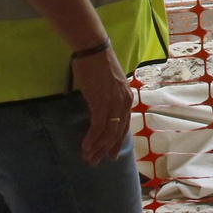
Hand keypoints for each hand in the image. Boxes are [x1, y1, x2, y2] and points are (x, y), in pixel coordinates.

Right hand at [71, 45, 134, 165]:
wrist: (94, 50)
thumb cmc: (98, 65)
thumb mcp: (109, 85)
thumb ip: (108, 99)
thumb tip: (101, 111)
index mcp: (127, 98)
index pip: (124, 126)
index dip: (116, 142)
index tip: (110, 155)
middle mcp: (124, 102)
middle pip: (117, 132)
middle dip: (106, 149)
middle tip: (97, 162)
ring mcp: (113, 103)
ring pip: (107, 132)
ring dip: (97, 147)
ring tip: (88, 158)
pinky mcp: (101, 102)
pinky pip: (98, 125)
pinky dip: (92, 138)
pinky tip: (86, 147)